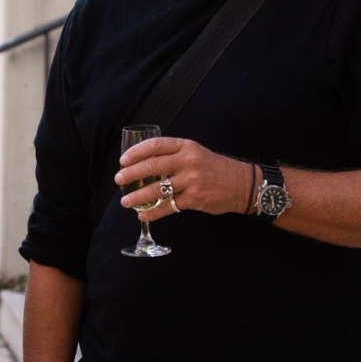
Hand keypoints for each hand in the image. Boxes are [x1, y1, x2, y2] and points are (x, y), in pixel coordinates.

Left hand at [117, 135, 252, 220]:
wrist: (242, 184)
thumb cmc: (213, 168)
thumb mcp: (195, 153)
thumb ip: (173, 155)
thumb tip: (143, 164)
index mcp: (186, 147)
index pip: (155, 145)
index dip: (136, 152)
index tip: (123, 160)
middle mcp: (188, 162)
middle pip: (152, 166)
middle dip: (131, 174)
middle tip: (118, 180)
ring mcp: (191, 181)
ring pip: (157, 189)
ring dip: (137, 197)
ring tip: (125, 201)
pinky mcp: (194, 199)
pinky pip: (168, 206)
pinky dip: (153, 212)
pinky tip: (142, 215)